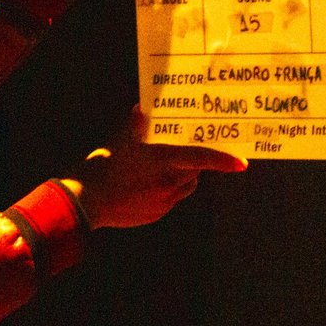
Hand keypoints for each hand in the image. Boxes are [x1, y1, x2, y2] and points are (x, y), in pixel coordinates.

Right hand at [62, 109, 246, 228]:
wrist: (83, 203)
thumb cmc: (100, 168)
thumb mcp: (117, 141)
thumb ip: (134, 124)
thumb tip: (142, 110)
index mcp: (163, 162)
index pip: (201, 158)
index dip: (223, 160)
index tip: (242, 163)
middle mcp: (168, 184)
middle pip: (195, 172)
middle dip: (196, 162)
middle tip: (186, 150)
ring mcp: (162, 203)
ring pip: (185, 188)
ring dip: (184, 177)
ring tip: (166, 167)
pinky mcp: (154, 215)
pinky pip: (170, 201)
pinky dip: (168, 191)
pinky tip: (148, 185)